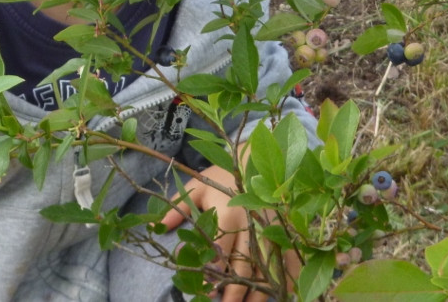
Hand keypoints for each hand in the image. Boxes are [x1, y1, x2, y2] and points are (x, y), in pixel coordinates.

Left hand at [160, 162, 298, 300]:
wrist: (255, 158)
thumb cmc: (222, 176)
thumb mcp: (196, 188)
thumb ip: (178, 210)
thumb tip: (157, 228)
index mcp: (227, 216)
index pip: (219, 254)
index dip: (212, 275)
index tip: (205, 290)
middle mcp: (251, 227)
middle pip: (244, 268)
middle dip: (235, 292)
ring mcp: (271, 230)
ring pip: (267, 270)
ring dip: (259, 293)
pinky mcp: (286, 231)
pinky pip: (290, 261)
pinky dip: (288, 280)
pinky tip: (283, 294)